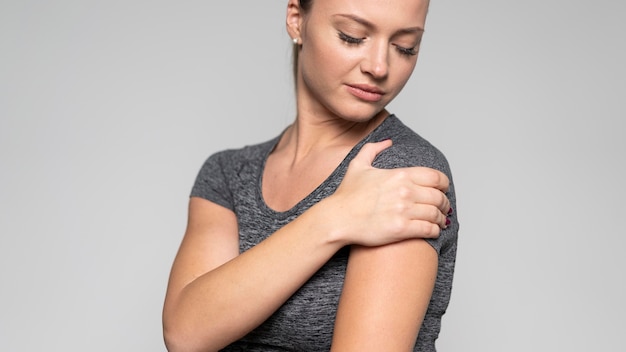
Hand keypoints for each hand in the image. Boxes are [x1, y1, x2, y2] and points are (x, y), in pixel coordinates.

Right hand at [325, 140, 450, 246]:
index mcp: (400, 175)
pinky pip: (429, 229)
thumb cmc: (346, 195)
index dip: (444, 184)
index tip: (443, 189)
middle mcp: (405, 192)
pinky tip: (432, 231)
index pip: (436, 177)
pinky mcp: (401, 229)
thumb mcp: (357, 166)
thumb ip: (372, 149)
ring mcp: (404, 211)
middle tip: (444, 207)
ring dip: (440, 218)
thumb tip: (387, 142)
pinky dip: (435, 230)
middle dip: (445, 202)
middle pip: (439, 196)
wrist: (337, 219)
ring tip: (439, 220)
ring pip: (436, 214)